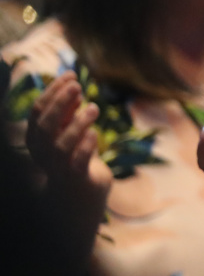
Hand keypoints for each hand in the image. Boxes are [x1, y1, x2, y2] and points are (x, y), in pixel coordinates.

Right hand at [26, 71, 112, 230]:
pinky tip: (95, 133)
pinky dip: (85, 146)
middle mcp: (42, 154)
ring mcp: (57, 168)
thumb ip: (70, 116)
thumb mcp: (71, 135)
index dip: (52, 92)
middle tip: (79, 86)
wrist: (79, 200)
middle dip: (60, 102)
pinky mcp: (76, 180)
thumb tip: (75, 89)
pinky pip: (77, 162)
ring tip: (94, 108)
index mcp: (36, 140)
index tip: (71, 75)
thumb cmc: (74, 162)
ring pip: (59, 144)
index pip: (37, 111)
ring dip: (76, 123)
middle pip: (44, 125)